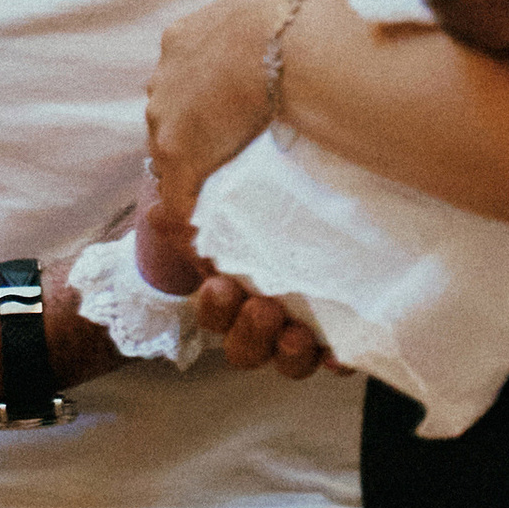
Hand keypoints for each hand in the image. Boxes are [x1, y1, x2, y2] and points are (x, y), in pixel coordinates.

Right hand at [124, 189, 333, 376]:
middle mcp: (264, 304)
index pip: (216, 314)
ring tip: (296, 332)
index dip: (216, 309)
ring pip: (289, 358)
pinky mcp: (346, 317)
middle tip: (261, 308)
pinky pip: (342, 351)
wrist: (308, 149)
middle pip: (246, 347)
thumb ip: (187, 205)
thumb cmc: (248, 173)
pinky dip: (338, 356)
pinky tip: (338, 352)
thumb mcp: (213, 180)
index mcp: (231, 281)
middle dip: (248, 334)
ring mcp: (305, 314)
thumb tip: (162, 215)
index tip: (220, 285)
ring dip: (288, 353)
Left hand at [147, 0, 298, 230]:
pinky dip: (190, 212)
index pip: (183, 79)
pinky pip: (178, 199)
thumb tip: (295, 12)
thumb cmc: (291, 12)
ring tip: (227, 188)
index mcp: (182, 40)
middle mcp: (163, 80)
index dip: (203, 99)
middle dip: (195, 132)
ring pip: (170, 155)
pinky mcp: (179, 159)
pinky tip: (207, 227)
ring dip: (195, 168)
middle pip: (171, 116)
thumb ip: (265, 15)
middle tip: (233, 150)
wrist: (282, 40)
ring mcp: (166, 121)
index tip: (227, 112)